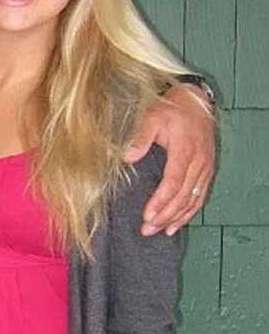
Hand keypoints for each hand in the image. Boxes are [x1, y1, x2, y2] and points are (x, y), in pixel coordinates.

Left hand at [125, 83, 214, 236]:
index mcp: (185, 151)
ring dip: (176, 218)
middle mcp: (198, 163)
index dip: (161, 201)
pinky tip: (176, 224)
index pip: (173, 183)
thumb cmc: (171, 109)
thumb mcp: (152, 116)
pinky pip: (199, 197)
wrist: (196, 102)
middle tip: (147, 229)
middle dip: (165, 215)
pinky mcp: (206, 171)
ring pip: (192, 200)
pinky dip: (189, 213)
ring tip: (159, 231)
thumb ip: (140, 137)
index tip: (147, 216)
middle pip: (182, 196)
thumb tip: (126, 156)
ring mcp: (204, 169)